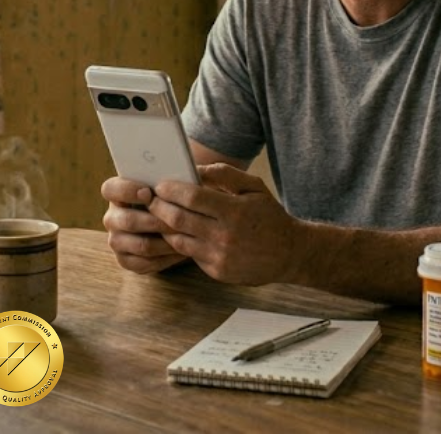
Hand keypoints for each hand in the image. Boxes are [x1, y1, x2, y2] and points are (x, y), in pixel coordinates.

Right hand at [101, 176, 187, 273]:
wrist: (176, 221)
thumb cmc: (173, 195)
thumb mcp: (172, 182)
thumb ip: (174, 175)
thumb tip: (188, 173)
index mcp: (117, 192)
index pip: (111, 189)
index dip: (127, 190)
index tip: (148, 192)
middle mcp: (113, 217)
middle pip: (127, 221)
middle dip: (156, 220)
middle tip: (178, 218)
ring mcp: (117, 240)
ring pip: (140, 245)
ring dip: (166, 241)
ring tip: (186, 235)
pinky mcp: (126, 260)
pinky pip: (144, 263)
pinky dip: (166, 257)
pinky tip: (182, 250)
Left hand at [148, 163, 305, 285]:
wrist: (290, 253)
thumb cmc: (270, 216)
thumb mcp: (255, 187)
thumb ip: (225, 174)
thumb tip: (195, 169)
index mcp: (234, 211)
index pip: (193, 197)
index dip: (172, 190)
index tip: (160, 184)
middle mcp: (224, 236)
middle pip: (178, 219)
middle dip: (159, 206)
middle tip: (150, 198)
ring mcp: (219, 256)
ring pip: (178, 239)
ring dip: (164, 225)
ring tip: (158, 213)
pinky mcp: (216, 271)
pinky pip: (189, 254)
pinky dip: (180, 241)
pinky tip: (177, 231)